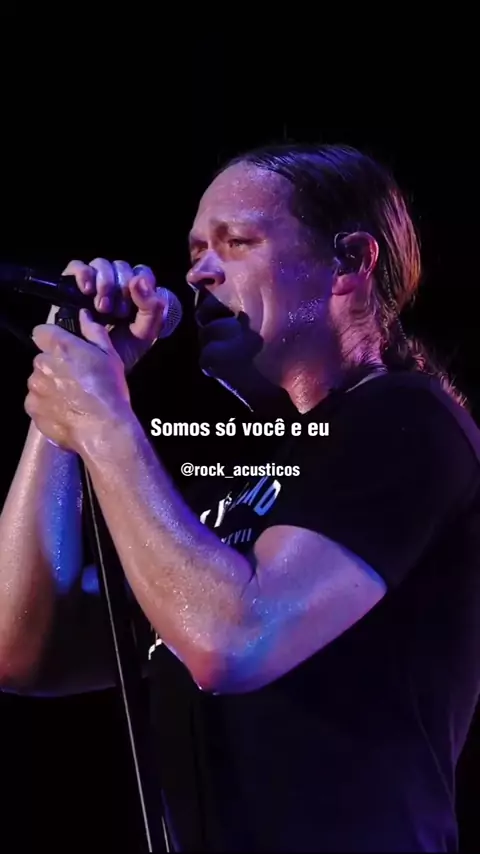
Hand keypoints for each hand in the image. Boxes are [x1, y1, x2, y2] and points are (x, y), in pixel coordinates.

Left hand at [25, 312, 132, 452]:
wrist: (104, 429)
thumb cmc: (110, 391)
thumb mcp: (110, 356)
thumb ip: (93, 332)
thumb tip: (83, 315)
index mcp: (61, 347)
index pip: (41, 332)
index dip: (52, 339)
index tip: (64, 350)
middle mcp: (42, 364)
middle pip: (41, 360)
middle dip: (54, 366)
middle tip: (76, 379)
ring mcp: (35, 388)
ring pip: (38, 381)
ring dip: (50, 386)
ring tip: (72, 399)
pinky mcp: (33, 409)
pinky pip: (36, 402)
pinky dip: (47, 405)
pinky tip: (66, 411)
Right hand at [60, 258, 166, 370]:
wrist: (89, 368)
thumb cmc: (119, 352)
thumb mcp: (144, 334)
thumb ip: (152, 309)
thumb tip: (139, 280)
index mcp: (136, 295)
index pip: (142, 273)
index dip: (142, 284)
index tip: (135, 305)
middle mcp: (115, 286)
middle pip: (122, 266)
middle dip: (122, 288)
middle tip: (116, 313)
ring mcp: (93, 284)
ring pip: (102, 264)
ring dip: (105, 283)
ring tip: (101, 308)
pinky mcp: (71, 285)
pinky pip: (77, 266)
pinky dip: (84, 274)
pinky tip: (86, 290)